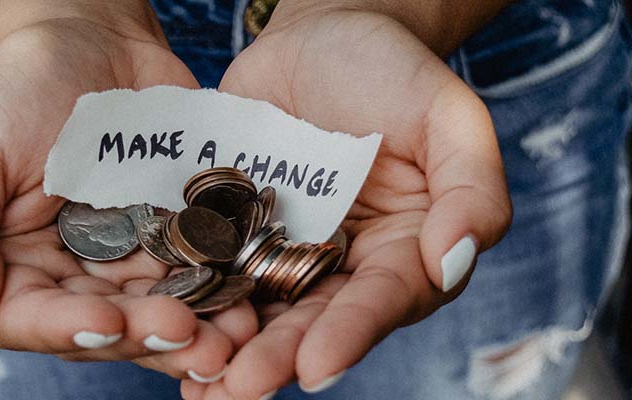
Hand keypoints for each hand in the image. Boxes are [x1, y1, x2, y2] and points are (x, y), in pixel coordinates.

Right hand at [0, 17, 256, 380]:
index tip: (110, 322)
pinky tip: (253, 301)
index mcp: (15, 271)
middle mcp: (74, 281)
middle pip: (107, 330)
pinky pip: (206, 277)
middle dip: (149, 337)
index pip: (31, 321)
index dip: (68, 331)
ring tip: (233, 337)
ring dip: (199, 333)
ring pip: (162, 315)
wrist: (92, 42)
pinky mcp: (182, 242)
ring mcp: (132, 265)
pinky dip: (228, 293)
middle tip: (191, 336)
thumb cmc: (18, 93)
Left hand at [182, 9, 511, 398]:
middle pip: (314, 321)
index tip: (316, 365)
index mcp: (406, 251)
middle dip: (278, 357)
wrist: (323, 32)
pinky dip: (191, 302)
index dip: (351, 333)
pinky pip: (212, 270)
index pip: (382, 300)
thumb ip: (471, 189)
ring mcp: (286, 252)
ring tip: (198, 385)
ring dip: (230, 350)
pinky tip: (160, 330)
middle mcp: (345, 266)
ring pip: (259, 311)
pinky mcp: (236, 231)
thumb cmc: (396, 70)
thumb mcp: (449, 115)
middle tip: (240, 387)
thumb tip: (451, 263)